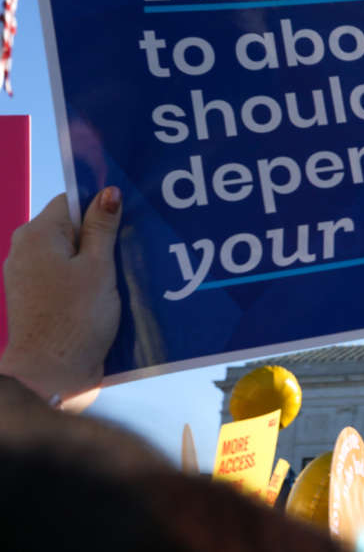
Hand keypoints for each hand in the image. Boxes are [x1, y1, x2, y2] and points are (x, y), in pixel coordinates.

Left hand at [0, 188, 121, 408]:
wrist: (51, 373)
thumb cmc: (77, 316)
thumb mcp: (98, 267)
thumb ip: (102, 228)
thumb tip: (109, 192)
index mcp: (37, 235)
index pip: (71, 201)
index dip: (100, 206)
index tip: (129, 219)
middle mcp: (25, 250)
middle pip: (70, 228)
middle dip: (102, 235)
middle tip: (136, 245)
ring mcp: (27, 276)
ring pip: (69, 254)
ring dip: (96, 260)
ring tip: (127, 271)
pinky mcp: (35, 299)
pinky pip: (63, 276)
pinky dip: (85, 279)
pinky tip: (110, 291)